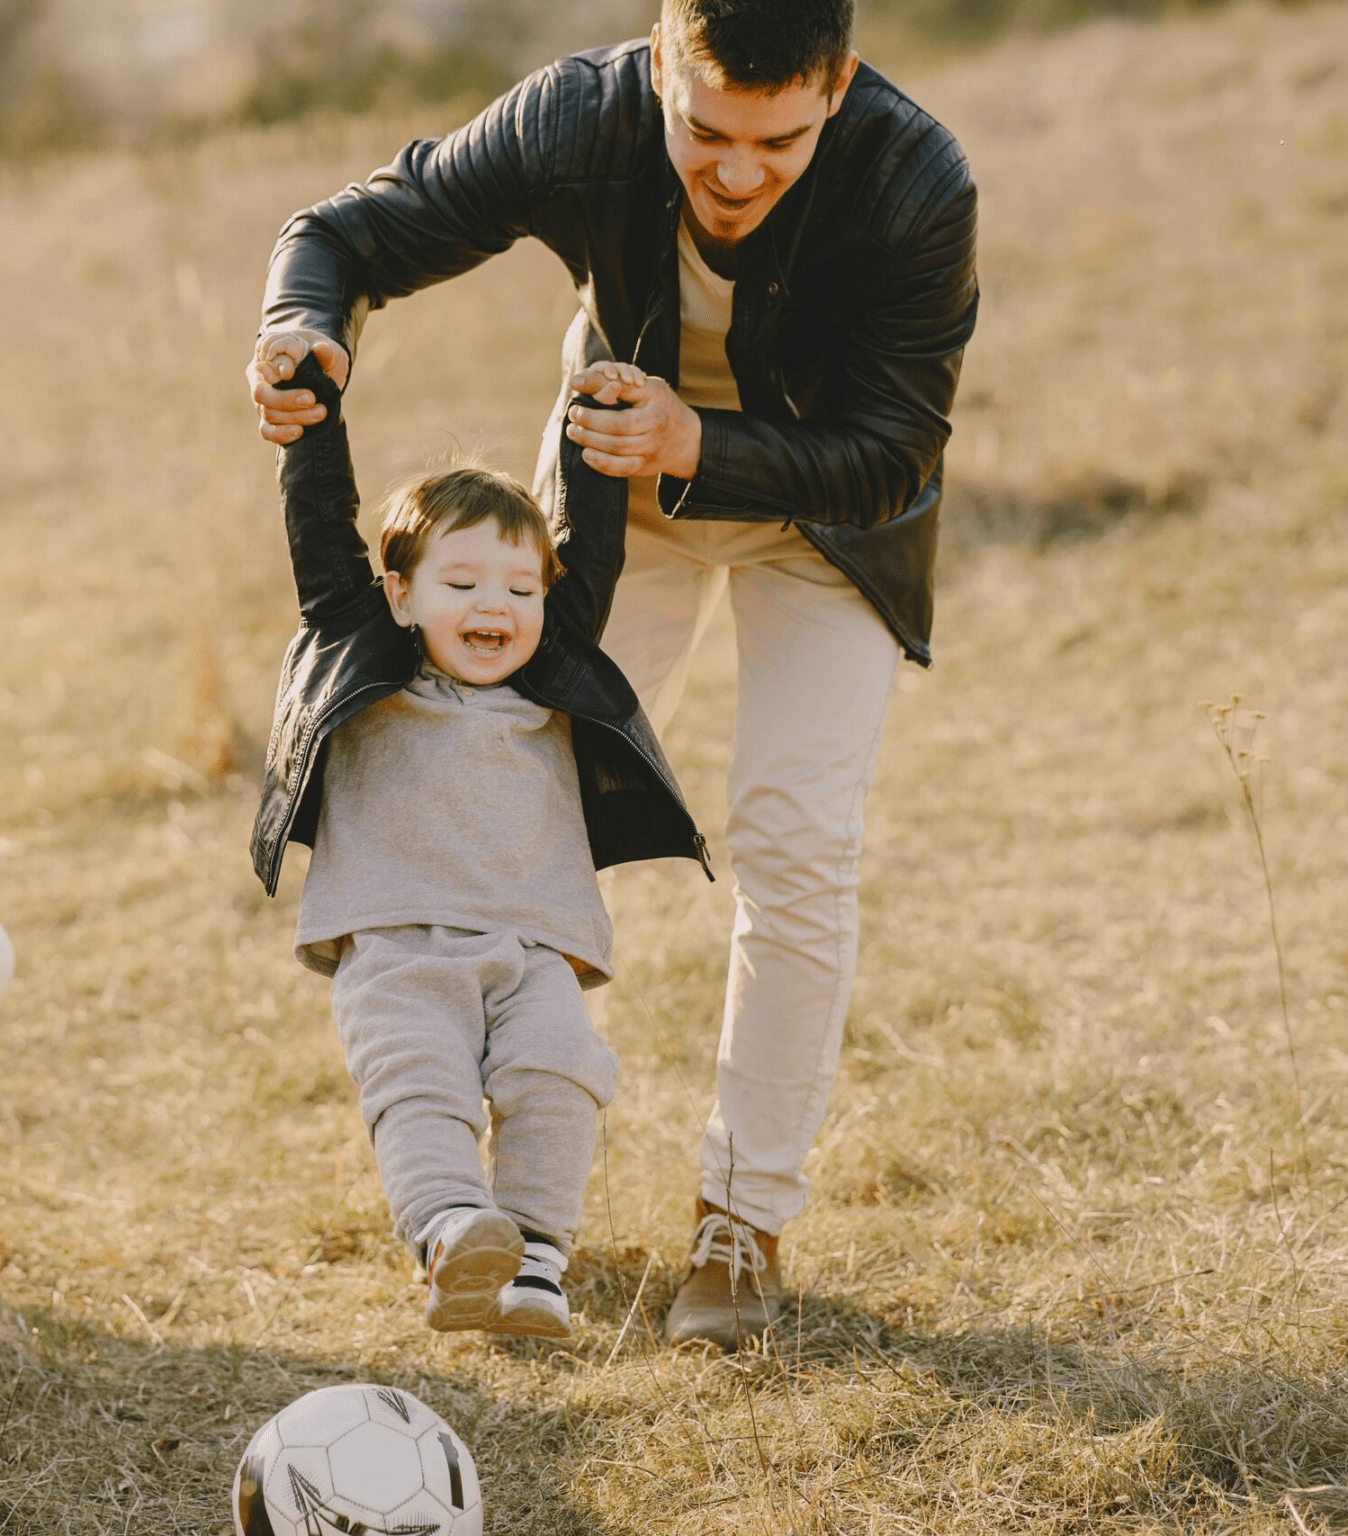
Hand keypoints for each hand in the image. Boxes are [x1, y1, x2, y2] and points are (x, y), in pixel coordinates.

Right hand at [246, 328, 350, 444]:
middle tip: (311, 398)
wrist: (326, 376)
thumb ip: (325, 351)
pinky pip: (267, 431)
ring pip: (267, 413)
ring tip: (320, 413)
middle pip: (260, 393)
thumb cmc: (322, 358)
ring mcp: (263, 401)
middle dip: (286, 399)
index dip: (275, 366)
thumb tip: (320, 349)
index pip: (263, 358)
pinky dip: (281, 434)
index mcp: (268, 354)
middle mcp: (260, 378)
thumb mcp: (329, 351)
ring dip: (294, 416)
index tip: (290, 373)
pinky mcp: (271, 420)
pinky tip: (300, 431)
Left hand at [567, 363, 701, 479]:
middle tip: (572, 417)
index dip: (594, 413)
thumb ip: (618, 384)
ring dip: (590, 444)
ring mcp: (649, 453)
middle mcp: (654, 434)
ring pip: (617, 453)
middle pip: (617, 435)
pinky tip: (587, 455)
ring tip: (574, 433)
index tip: (576, 404)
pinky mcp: (643, 467)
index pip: (621, 414)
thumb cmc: (661, 406)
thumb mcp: (648, 388)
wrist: (687, 439)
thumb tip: (580, 382)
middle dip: (589, 427)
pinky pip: (621, 470)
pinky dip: (602, 465)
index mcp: (655, 411)